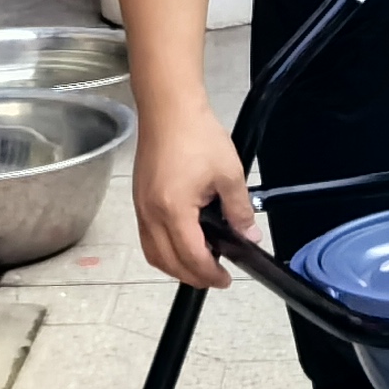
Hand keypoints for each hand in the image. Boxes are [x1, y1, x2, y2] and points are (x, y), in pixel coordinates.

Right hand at [131, 104, 261, 288]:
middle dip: (192, 277)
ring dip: (175, 266)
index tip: (226, 279)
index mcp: (173, 210)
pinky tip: (183, 243)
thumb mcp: (229, 173)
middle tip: (215, 278)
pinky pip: (147, 237)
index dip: (209, 274)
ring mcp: (141, 207)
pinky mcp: (138, 199)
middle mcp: (150, 213)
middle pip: (167, 262)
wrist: (169, 109)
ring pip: (153, 253)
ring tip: (200, 265)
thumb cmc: (198, 135)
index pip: (191, 257)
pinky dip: (164, 250)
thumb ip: (239, 210)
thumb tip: (250, 235)